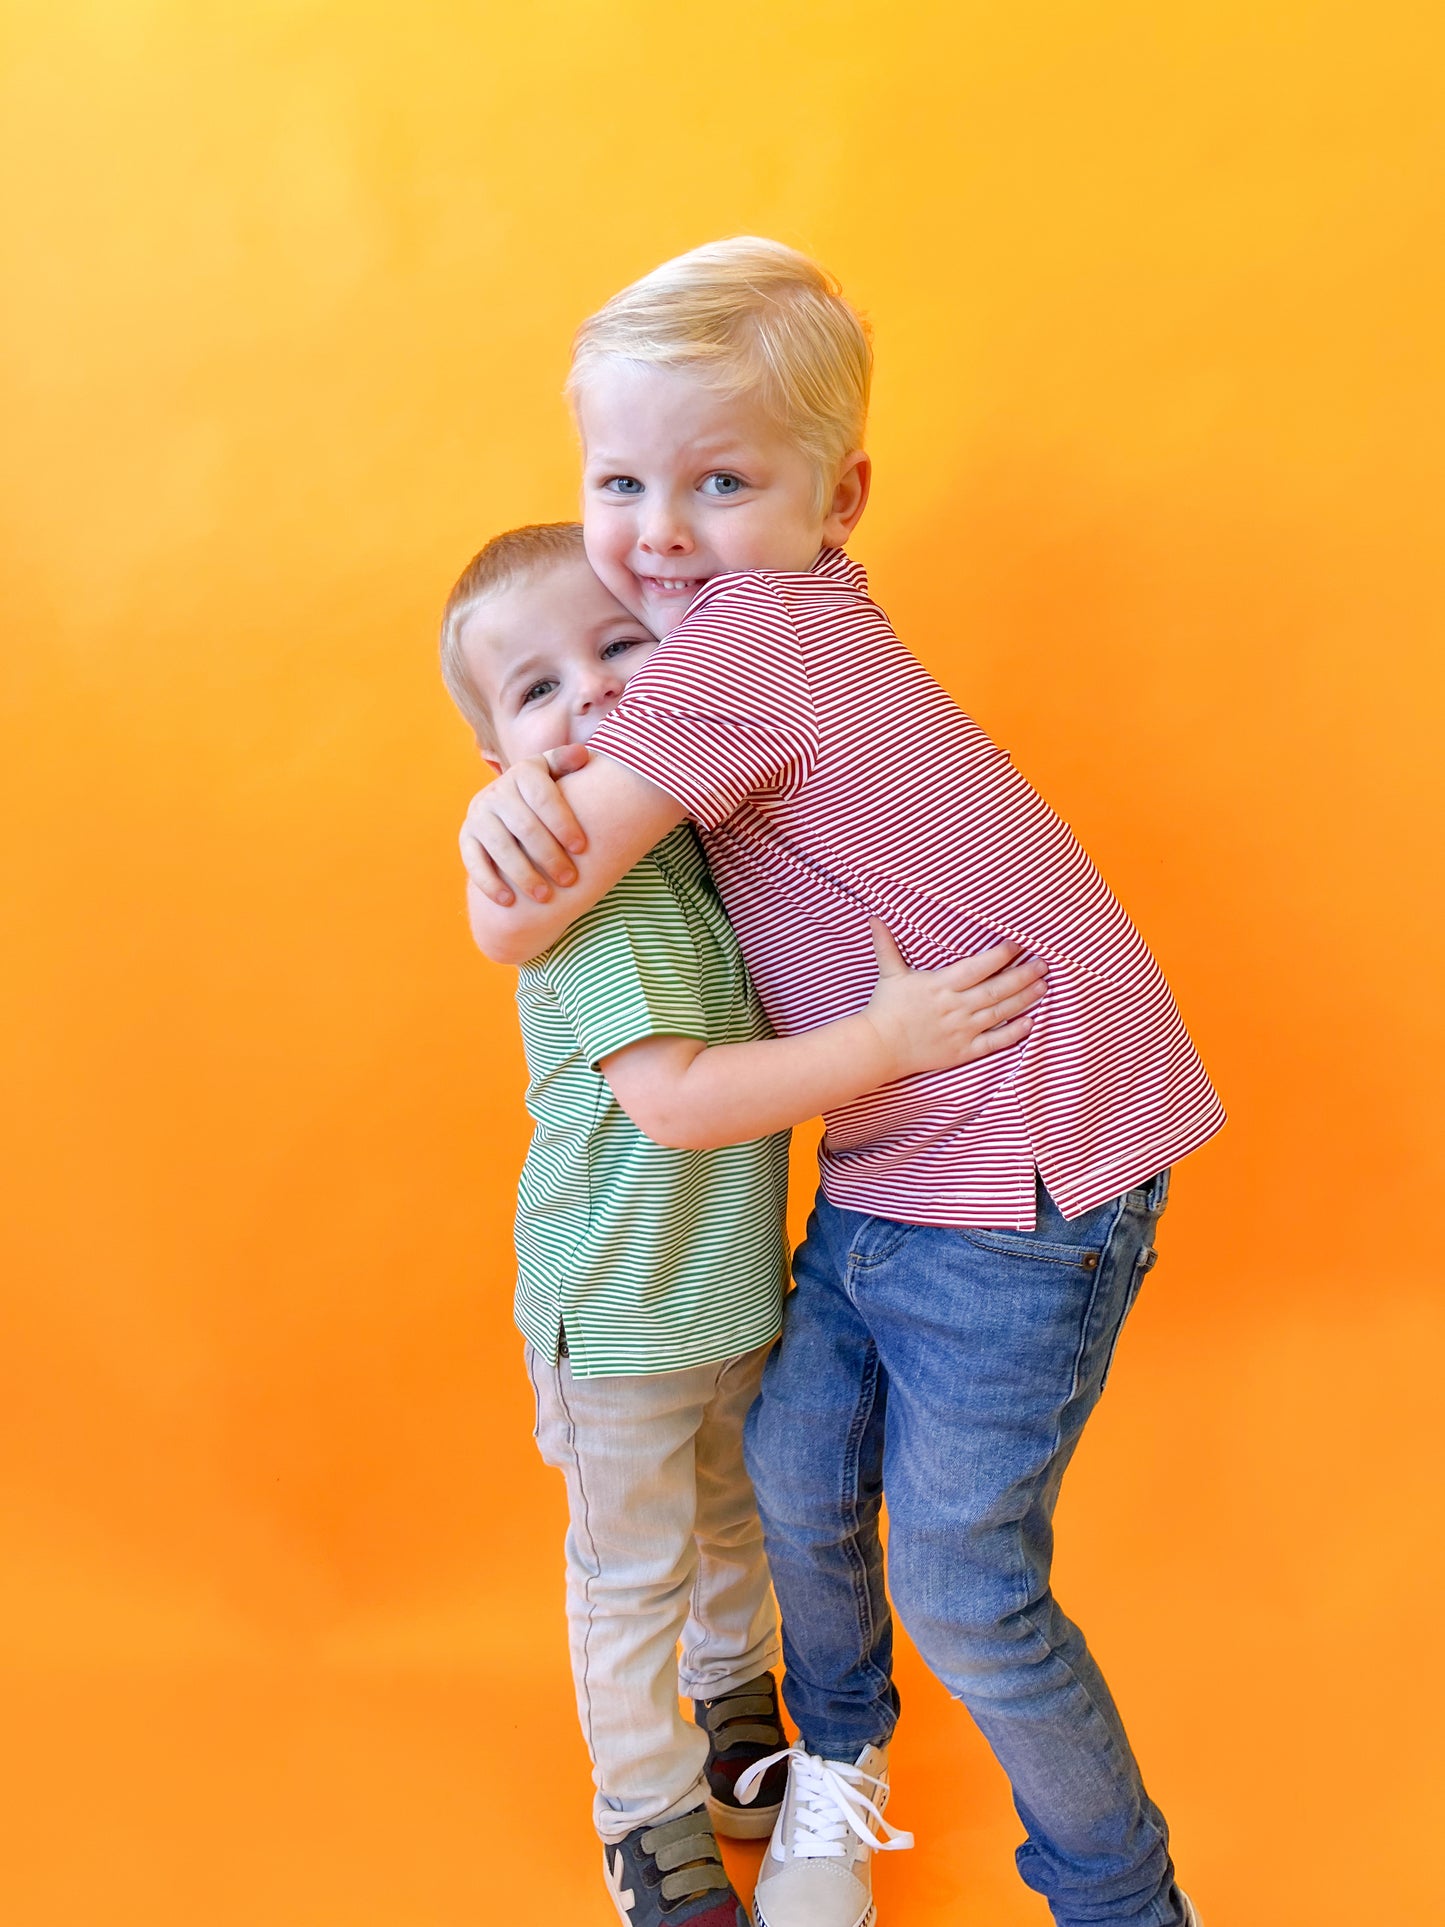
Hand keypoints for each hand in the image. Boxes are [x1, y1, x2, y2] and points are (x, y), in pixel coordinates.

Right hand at [459, 743, 590, 904]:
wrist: (510, 803)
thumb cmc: (546, 791)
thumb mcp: (556, 772)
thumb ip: (567, 763)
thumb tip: (582, 755)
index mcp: (523, 773)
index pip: (543, 797)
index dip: (562, 822)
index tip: (582, 848)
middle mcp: (496, 792)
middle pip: (524, 827)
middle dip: (549, 855)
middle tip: (569, 879)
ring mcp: (478, 815)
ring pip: (500, 847)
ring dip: (523, 874)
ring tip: (545, 896)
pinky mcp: (466, 838)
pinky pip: (474, 862)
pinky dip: (490, 883)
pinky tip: (509, 901)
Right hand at [861, 923, 1047, 1080]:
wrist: (879, 1047)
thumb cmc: (886, 1008)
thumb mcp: (890, 973)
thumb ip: (887, 945)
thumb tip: (874, 918)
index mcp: (940, 985)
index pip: (977, 967)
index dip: (999, 956)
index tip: (1017, 946)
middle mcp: (954, 1007)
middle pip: (996, 989)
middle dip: (1022, 975)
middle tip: (1043, 964)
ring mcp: (961, 1030)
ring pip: (999, 1012)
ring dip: (1024, 999)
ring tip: (1042, 986)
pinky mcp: (962, 1050)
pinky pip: (993, 1041)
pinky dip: (1013, 1033)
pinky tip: (1029, 1022)